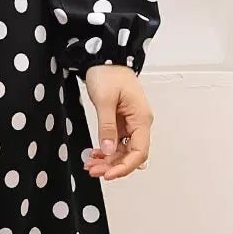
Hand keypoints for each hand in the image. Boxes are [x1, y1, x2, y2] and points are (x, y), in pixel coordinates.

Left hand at [81, 64, 152, 179]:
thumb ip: (107, 127)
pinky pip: (116, 143)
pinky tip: (95, 155)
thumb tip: (109, 150)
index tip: (108, 174)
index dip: (125, 166)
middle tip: (93, 170)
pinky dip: (106, 151)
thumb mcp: (105, 100)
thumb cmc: (109, 73)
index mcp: (141, 118)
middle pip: (131, 154)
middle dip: (113, 166)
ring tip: (91, 164)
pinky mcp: (121, 122)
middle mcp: (139, 123)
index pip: (139, 151)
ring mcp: (130, 124)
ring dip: (108, 160)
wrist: (106, 59)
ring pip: (123, 151)